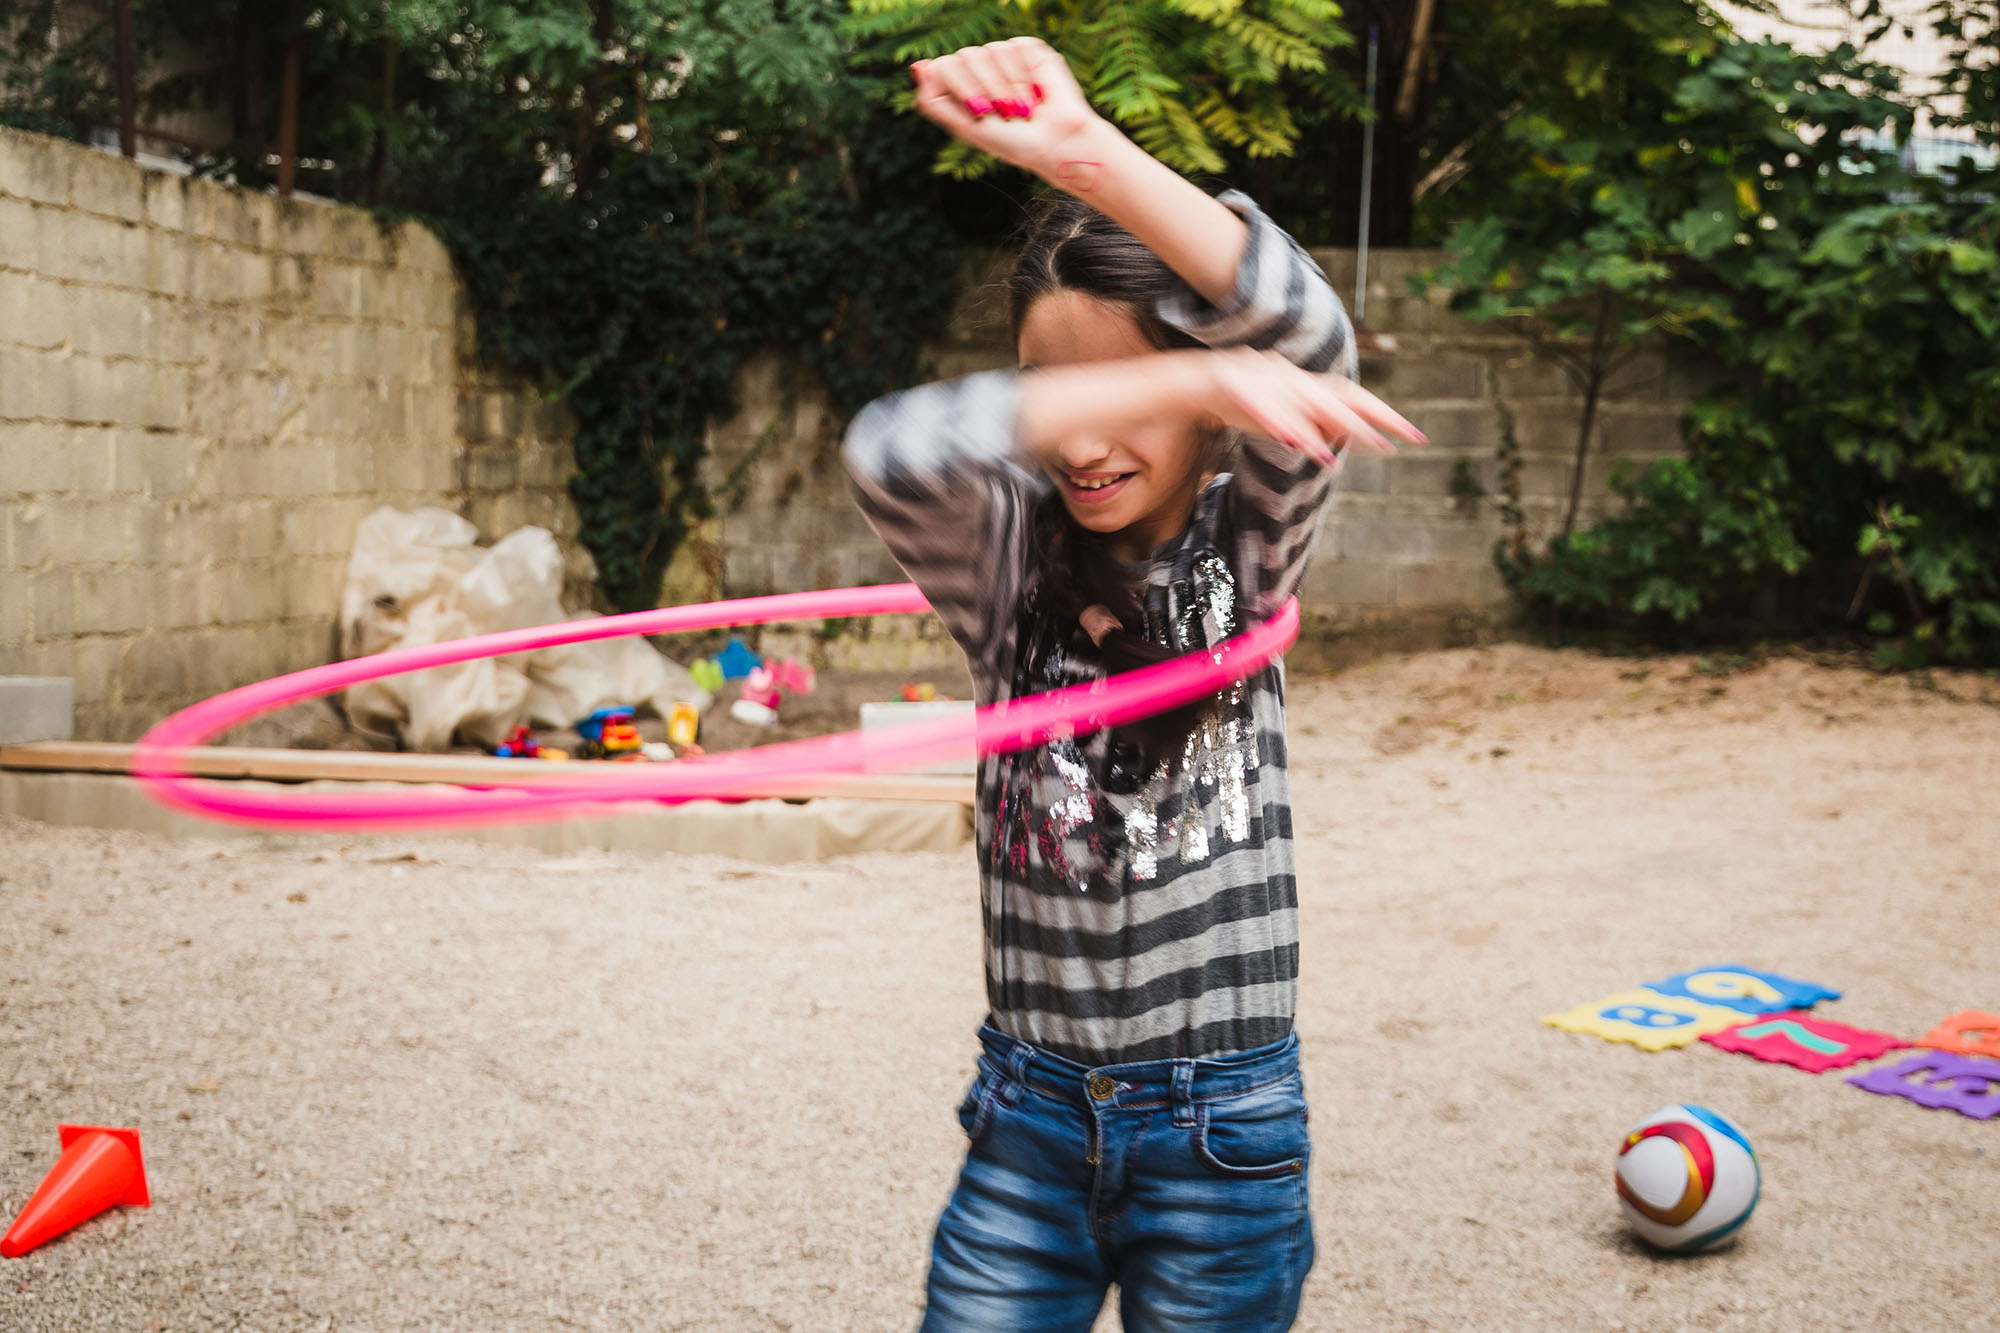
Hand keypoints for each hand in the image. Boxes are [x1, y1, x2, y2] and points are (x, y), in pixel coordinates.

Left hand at [911, 38, 1106, 185]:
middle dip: (985, 90)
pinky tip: (1036, 92)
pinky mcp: (1026, 48)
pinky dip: (1024, 77)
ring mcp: (1001, 55)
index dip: (962, 89)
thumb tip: (917, 66)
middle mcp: (977, 65)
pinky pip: (1014, 48)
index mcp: (958, 84)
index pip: (943, 66)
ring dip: (1008, 88)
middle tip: (1005, 113)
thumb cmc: (1009, 142)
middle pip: (965, 56)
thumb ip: (933, 101)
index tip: (981, 113)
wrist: (1053, 143)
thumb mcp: (964, 128)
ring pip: (990, 51)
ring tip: (1023, 107)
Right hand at [1202, 349, 1426, 466]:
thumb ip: (1310, 426)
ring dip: (1343, 424)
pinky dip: (1290, 427)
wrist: (1194, 383)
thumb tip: (1341, 445)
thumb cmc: (1239, 402)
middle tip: (1411, 436)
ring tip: (1374, 442)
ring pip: (1313, 403)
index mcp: (1305, 387)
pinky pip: (1270, 412)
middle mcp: (1295, 381)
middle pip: (1343, 396)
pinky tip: (1307, 445)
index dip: (1383, 414)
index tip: (1415, 436)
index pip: (1351, 397)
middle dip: (1378, 415)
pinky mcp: (1244, 392)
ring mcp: (1272, 384)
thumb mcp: (1281, 417)